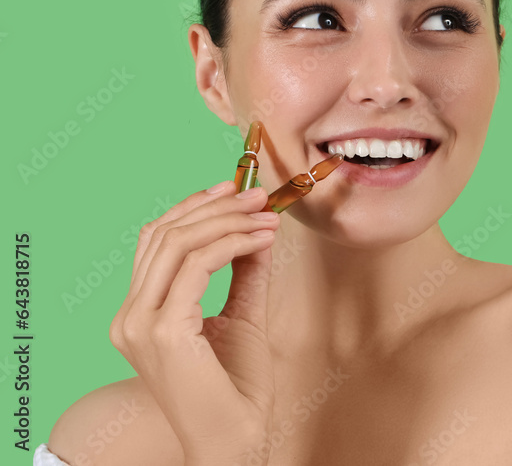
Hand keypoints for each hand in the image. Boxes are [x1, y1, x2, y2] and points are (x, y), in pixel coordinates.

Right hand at [109, 181, 278, 463]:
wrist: (235, 438)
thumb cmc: (237, 386)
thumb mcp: (242, 314)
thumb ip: (243, 270)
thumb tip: (257, 224)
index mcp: (138, 313)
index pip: (155, 240)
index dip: (194, 207)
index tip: (235, 188)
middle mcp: (129, 317)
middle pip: (164, 234)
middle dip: (216, 206)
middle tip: (259, 194)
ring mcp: (139, 324)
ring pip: (178, 243)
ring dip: (229, 220)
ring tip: (268, 215)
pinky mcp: (161, 331)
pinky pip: (197, 265)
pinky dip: (233, 243)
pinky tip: (263, 239)